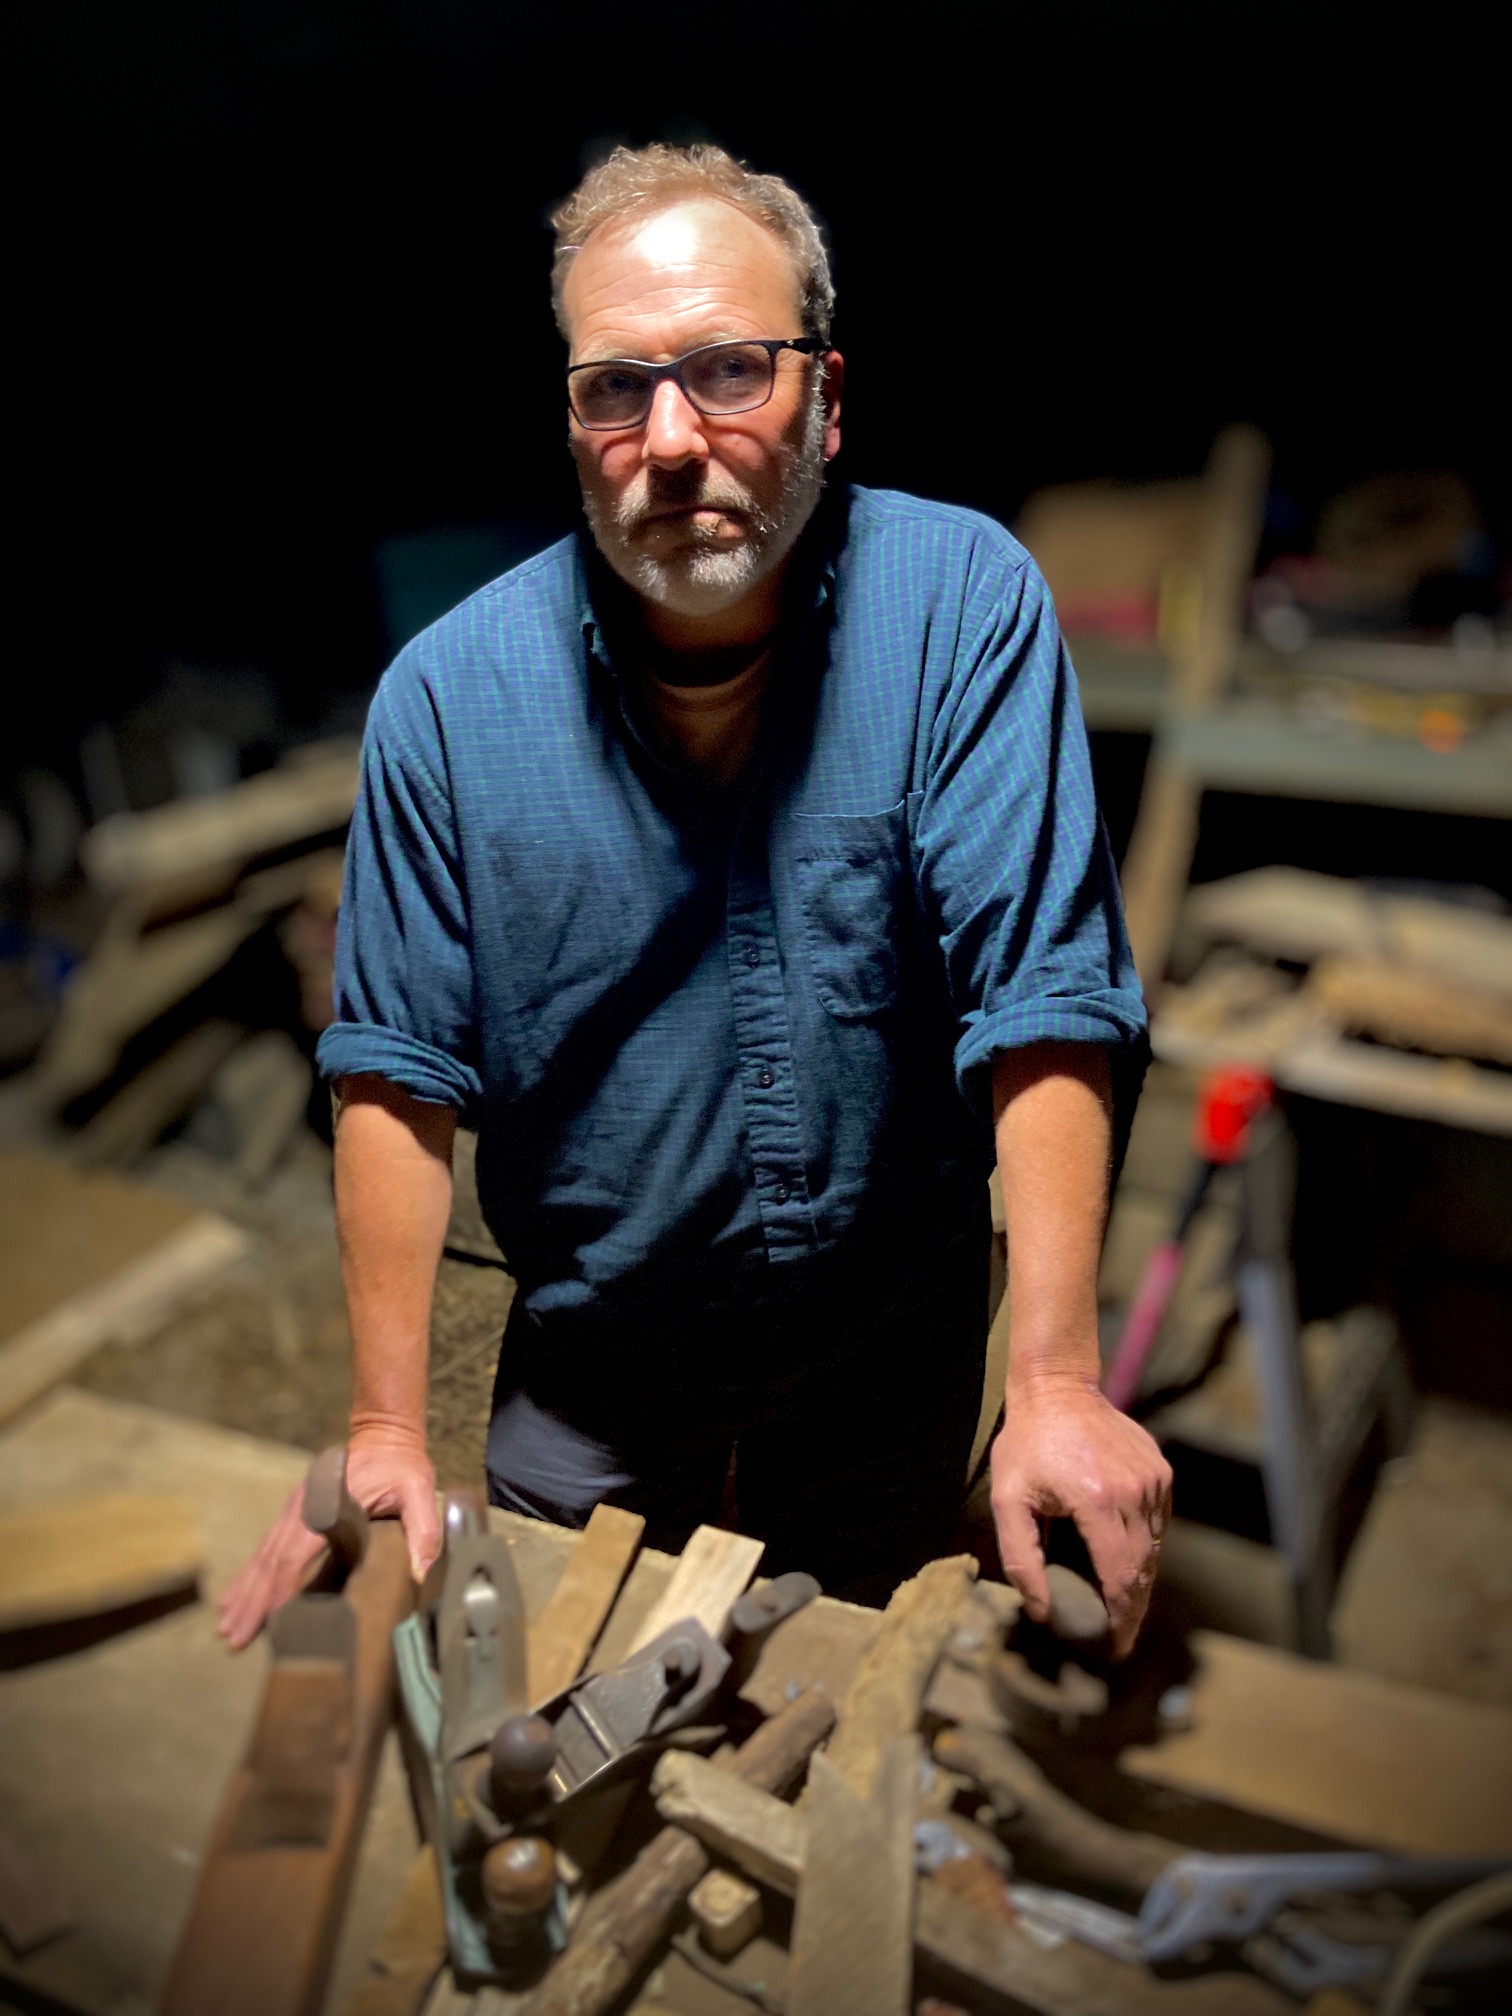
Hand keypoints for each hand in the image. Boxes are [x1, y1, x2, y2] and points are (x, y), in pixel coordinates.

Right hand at [216, 1427, 440, 1649]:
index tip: (272, 1620)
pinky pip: (266, 1549)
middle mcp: (302, 1508)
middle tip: (233, 1638)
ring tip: (227, 1628)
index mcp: (327, 1505)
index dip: (282, 1588)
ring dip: (244, 1593)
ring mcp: (293, 1510)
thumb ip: (422, 1530)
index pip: (297, 1553)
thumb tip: (419, 1573)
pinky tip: (235, 1599)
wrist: (383, 1435)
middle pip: (270, 1561)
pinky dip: (249, 1576)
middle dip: (253, 1601)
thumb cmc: (401, 1466)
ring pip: (262, 1557)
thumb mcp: (418, 1491)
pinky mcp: (293, 1515)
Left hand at [989, 1376, 1172, 1658]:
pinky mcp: (1160, 1471)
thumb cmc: (1026, 1444)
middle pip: (1143, 1569)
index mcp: (1097, 1501)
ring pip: (1155, 1548)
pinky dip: (1145, 1545)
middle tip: (1119, 1638)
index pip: (1120, 1577)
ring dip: (1139, 1579)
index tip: (1115, 1649)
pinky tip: (1126, 1558)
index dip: (1121, 1620)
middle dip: (1132, 1609)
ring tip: (1120, 1606)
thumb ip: (1021, 1559)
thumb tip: (1041, 1611)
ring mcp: (1153, 1479)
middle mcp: (1133, 1492)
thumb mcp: (1007, 1501)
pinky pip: (1158, 1522)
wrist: (1057, 1389)